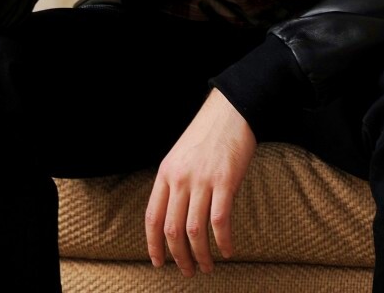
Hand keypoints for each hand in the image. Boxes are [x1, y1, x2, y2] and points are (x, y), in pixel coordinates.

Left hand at [145, 89, 256, 276]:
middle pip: (172, 229)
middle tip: (187, 271)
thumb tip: (177, 216)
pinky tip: (228, 250)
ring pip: (194, 230)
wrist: (230, 111)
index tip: (158, 262)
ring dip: (200, 254)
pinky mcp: (225, 181)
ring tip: (207, 266)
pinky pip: (220, 220)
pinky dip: (223, 241)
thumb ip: (176, 183)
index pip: (152, 217)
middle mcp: (180, 178)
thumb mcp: (181, 156)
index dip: (153, 244)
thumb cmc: (207, 134)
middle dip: (179, 256)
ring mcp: (202, 180)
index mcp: (166, 173)